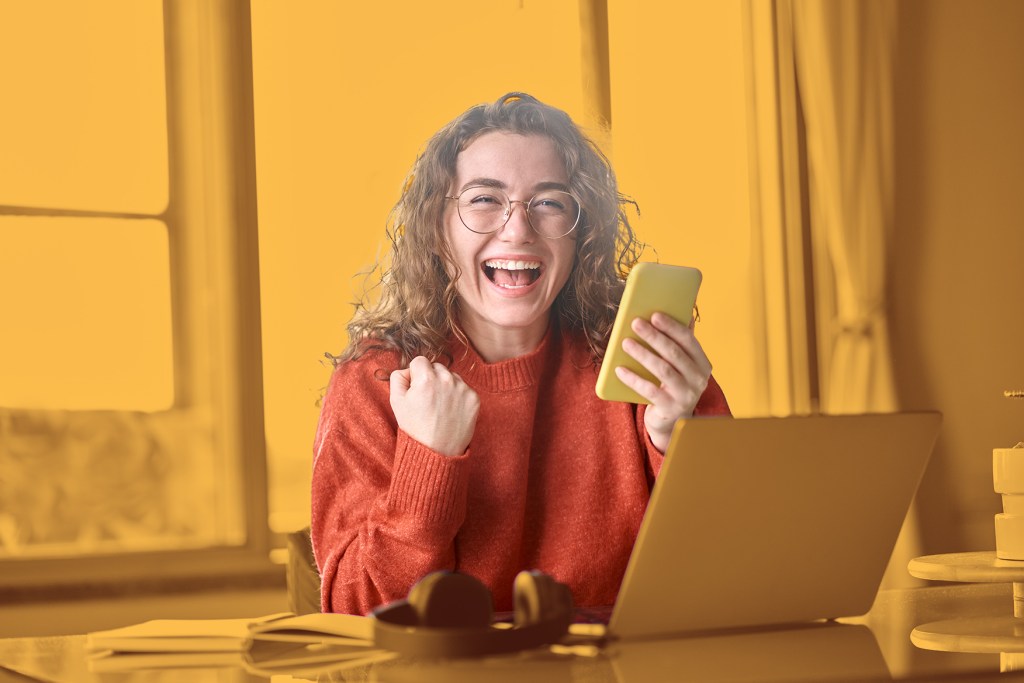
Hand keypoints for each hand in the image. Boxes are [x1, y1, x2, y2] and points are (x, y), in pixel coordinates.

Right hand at [389, 356, 479, 456]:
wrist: (437, 452)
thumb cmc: (415, 428)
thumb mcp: (396, 402)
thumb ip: (398, 377)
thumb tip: (408, 370)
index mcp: (426, 378)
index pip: (420, 361)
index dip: (415, 375)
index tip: (417, 390)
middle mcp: (447, 379)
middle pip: (437, 367)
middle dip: (431, 378)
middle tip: (428, 400)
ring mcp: (463, 389)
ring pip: (452, 376)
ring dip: (445, 386)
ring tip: (439, 407)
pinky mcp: (474, 398)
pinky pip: (464, 388)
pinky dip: (458, 397)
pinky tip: (450, 411)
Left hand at [614, 312, 712, 452]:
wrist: (671, 422)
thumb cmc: (673, 386)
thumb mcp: (680, 366)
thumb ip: (679, 344)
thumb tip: (678, 313)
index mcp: (702, 364)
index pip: (689, 340)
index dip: (672, 327)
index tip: (654, 315)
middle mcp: (699, 379)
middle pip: (674, 353)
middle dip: (654, 336)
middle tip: (636, 323)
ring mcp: (686, 395)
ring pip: (663, 370)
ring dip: (643, 354)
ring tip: (626, 343)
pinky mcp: (670, 409)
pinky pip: (649, 390)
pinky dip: (633, 379)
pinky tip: (619, 370)